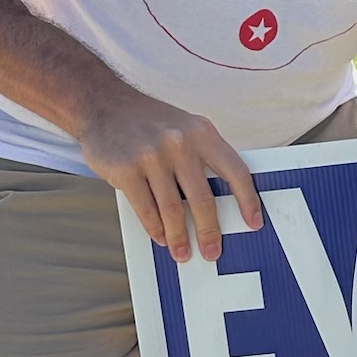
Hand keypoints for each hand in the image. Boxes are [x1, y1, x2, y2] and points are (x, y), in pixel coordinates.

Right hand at [78, 88, 260, 260]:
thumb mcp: (185, 128)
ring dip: (179, 237)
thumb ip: (203, 157)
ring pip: (173, 210)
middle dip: (209, 232)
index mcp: (201, 132)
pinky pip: (146, 209)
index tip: (253, 223)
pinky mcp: (126, 169)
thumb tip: (219, 205)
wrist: (103, 104)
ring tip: (182, 252)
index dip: (248, 200)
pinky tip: (160, 236)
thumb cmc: (150, 123)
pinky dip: (155, 228)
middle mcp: (180, 142)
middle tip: (211, 251)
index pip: (235, 170)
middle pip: (203, 199)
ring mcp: (152, 155)